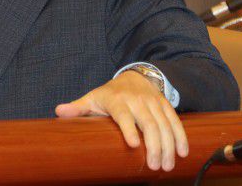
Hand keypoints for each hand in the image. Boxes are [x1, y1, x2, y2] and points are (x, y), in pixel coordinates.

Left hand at [55, 70, 187, 171]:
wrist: (134, 76)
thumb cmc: (109, 93)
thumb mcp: (93, 98)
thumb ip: (78, 108)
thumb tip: (58, 111)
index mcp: (117, 100)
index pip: (123, 115)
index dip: (129, 128)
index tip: (134, 145)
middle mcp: (137, 100)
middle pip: (148, 123)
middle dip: (154, 146)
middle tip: (154, 166)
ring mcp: (153, 102)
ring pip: (163, 124)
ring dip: (168, 145)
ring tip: (167, 165)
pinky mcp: (164, 104)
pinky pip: (175, 120)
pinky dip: (180, 136)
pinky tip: (183, 152)